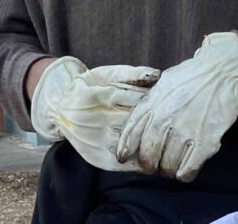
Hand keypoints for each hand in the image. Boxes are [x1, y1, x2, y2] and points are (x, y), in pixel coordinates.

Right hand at [31, 57, 160, 171]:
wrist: (60, 106)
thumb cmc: (92, 85)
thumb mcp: (108, 73)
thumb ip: (132, 73)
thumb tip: (158, 75)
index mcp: (99, 95)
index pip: (135, 100)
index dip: (154, 101)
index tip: (171, 102)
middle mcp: (97, 119)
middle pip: (134, 122)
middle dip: (156, 122)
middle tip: (177, 123)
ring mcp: (96, 140)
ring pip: (131, 144)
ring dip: (150, 143)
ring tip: (172, 143)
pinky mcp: (96, 157)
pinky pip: (123, 163)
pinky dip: (140, 162)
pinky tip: (155, 160)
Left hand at [115, 32, 237, 181]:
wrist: (221, 69)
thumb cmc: (192, 75)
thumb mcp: (163, 83)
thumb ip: (149, 103)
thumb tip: (137, 125)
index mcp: (153, 104)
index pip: (131, 133)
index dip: (125, 149)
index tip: (123, 157)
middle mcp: (165, 119)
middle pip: (148, 156)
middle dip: (150, 164)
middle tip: (155, 163)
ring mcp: (185, 131)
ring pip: (167, 166)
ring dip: (168, 170)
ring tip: (172, 165)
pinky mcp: (206, 141)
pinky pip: (187, 170)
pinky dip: (184, 174)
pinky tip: (186, 168)